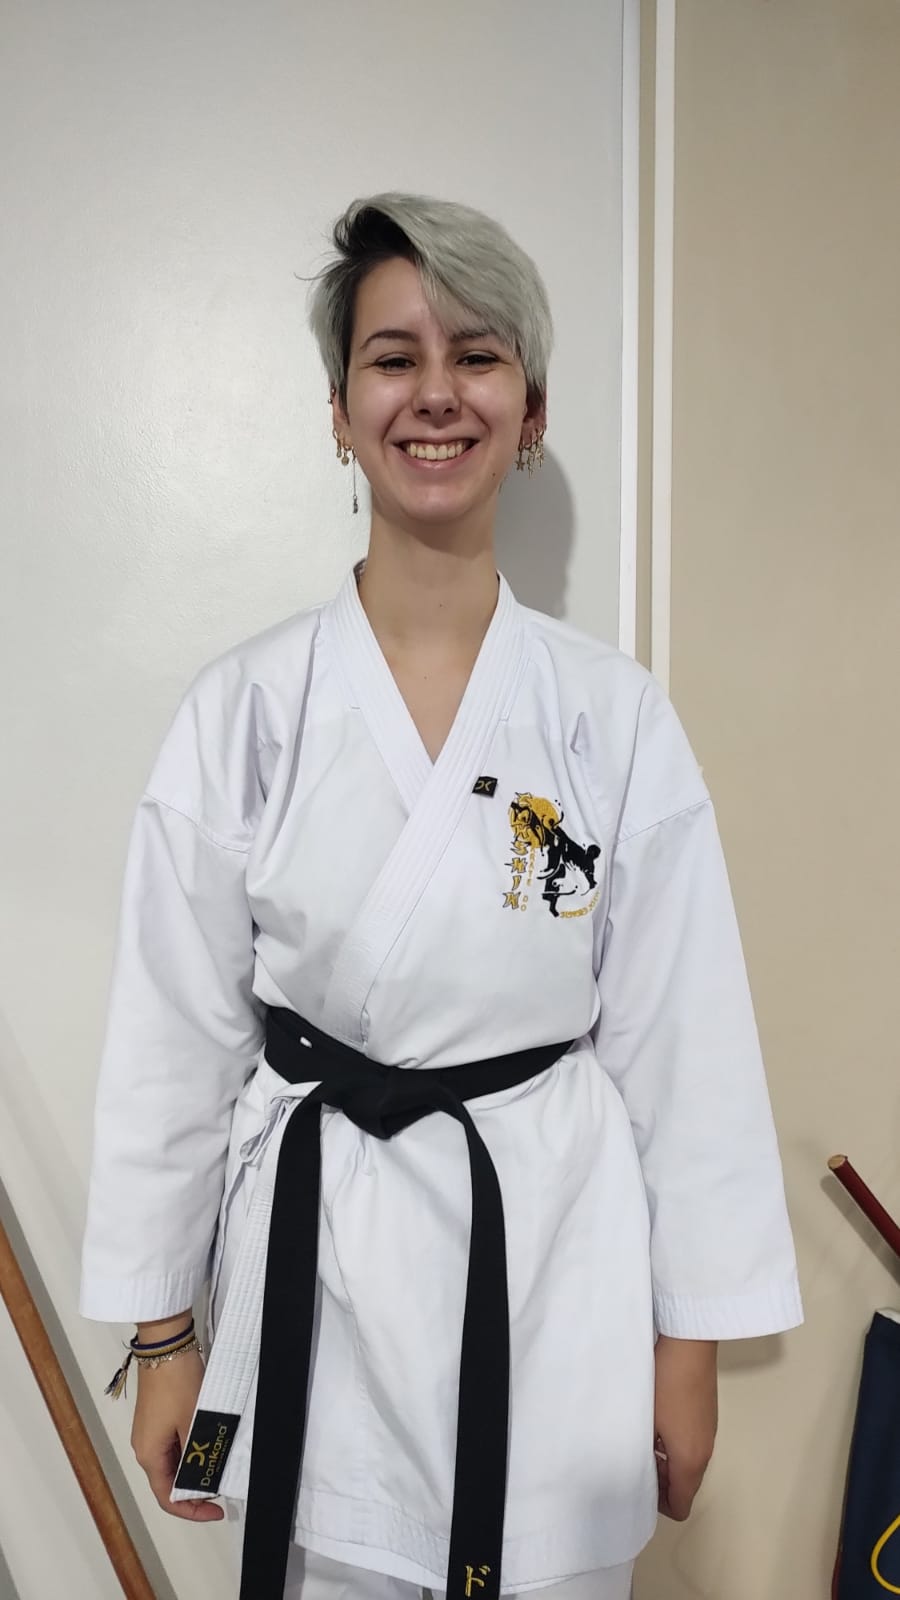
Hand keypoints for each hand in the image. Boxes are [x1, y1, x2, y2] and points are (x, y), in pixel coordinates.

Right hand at [131, 1349, 223, 1521]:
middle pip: (169, 1481)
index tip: (216, 1510)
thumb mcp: (194, 1423)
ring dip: (194, 1469)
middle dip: (195, 1489)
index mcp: (149, 1455)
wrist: (166, 1346)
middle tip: (222, 1488)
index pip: (167, 1497)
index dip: (192, 1510)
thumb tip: (206, 1481)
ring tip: (218, 1467)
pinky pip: (174, 1445)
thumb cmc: (177, 1384)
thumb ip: (198, 1456)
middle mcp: (145, 1447)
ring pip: (173, 1463)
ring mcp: (150, 1432)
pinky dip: (190, 1451)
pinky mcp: (158, 1418)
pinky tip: (209, 1445)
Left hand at [653, 1335, 717, 1520]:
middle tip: (635, 1461)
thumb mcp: (647, 1421)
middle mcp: (705, 1451)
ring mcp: (709, 1432)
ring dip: (668, 1462)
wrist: (689, 1345)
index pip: (681, 1505)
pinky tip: (658, 1422)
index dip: (659, 1505)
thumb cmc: (664, 1384)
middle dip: (662, 1482)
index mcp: (690, 1460)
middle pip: (686, 1486)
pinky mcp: (708, 1415)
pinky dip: (676, 1444)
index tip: (638, 1487)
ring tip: (643, 1440)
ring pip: (689, 1464)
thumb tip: (637, 1465)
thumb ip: (643, 1452)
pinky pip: (693, 1444)